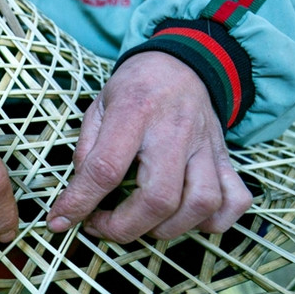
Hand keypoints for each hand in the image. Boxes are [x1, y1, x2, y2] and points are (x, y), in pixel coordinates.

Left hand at [47, 51, 252, 242]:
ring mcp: (206, 146)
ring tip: (139, 223)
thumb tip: (79, 195)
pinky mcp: (226, 158)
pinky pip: (234, 200)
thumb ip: (86, 149)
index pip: (106, 168)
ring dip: (165, 229)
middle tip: (99, 224)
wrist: (182, 64)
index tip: (60, 220)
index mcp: (135, 112)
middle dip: (123, 227)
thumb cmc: (134, 89)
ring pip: (200, 205)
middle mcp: (175, 131)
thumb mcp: (98, 106)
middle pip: (159, 198)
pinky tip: (183, 220)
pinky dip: (213, 222)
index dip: (80, 202)